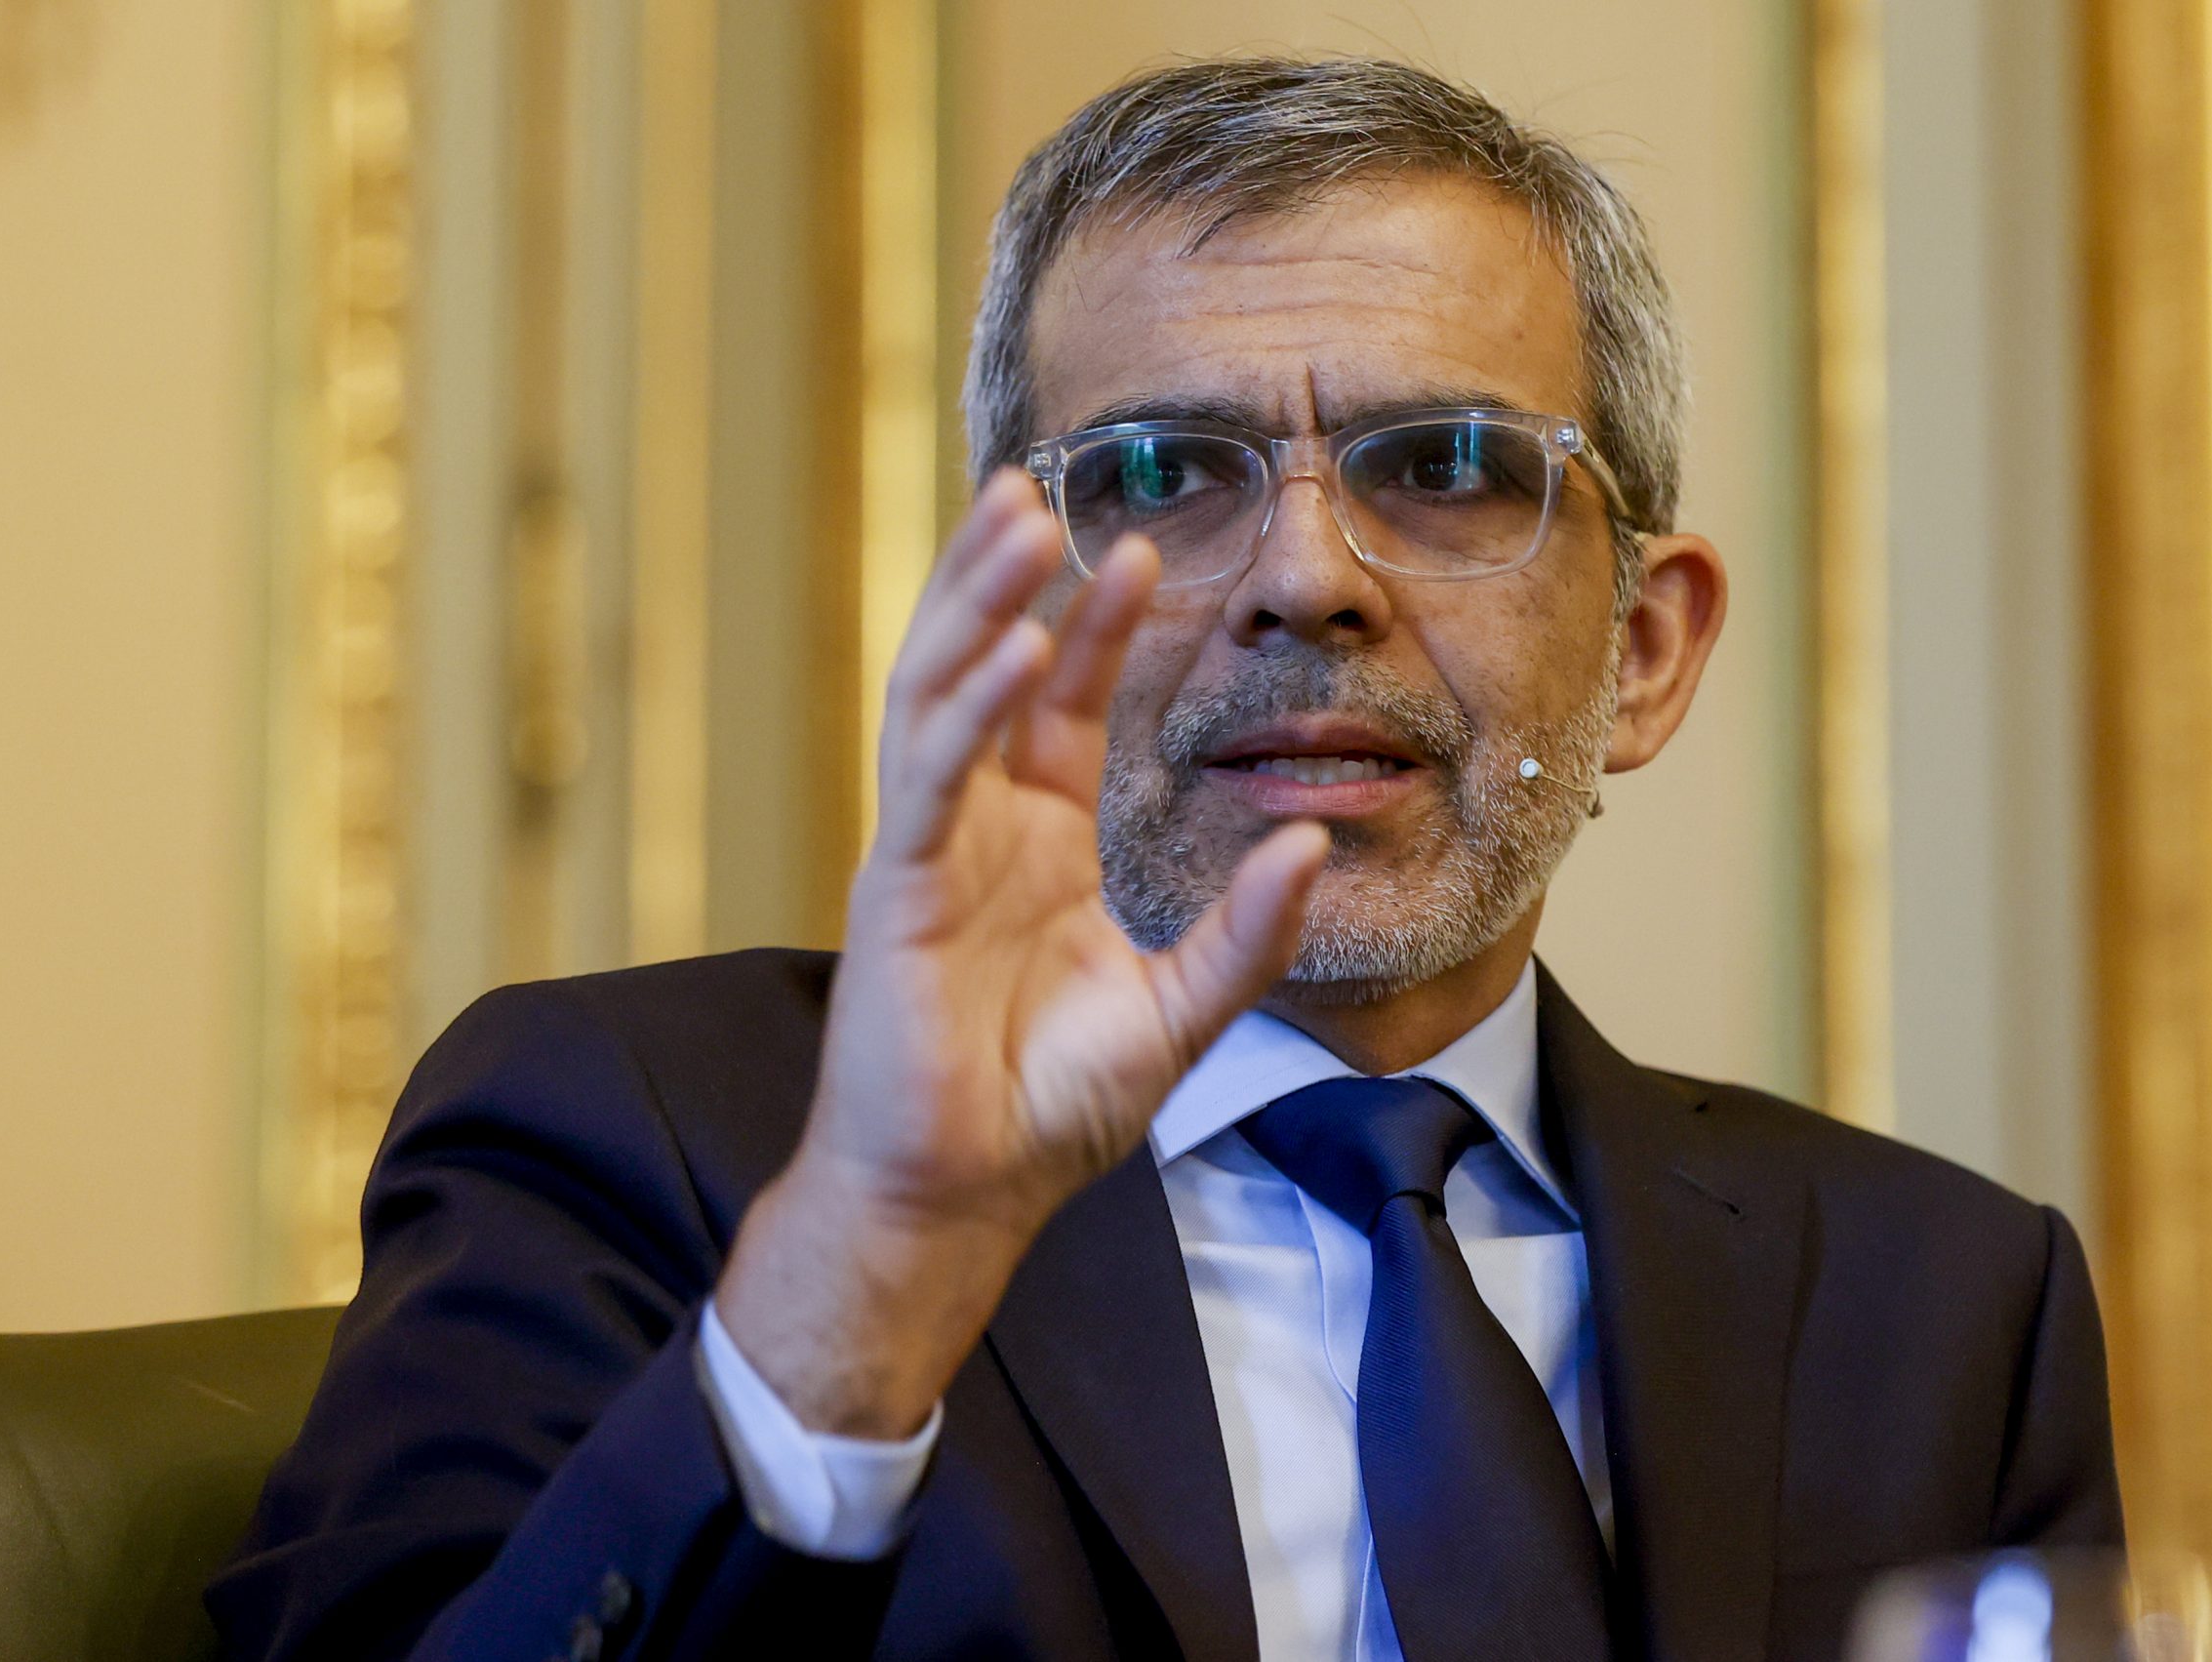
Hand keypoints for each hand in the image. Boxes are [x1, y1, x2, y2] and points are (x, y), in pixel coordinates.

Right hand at [718, 471, 1326, 1436]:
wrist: (966, 1192)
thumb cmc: (1052, 1104)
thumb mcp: (1180, 1011)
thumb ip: (1243, 932)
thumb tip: (1312, 845)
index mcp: (1044, 839)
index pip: (1067, 703)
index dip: (1098, 626)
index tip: (1143, 548)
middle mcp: (982, 824)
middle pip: (989, 666)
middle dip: (1013, 577)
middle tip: (1044, 487)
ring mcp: (932, 848)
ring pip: (941, 691)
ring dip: (975, 603)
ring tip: (1014, 518)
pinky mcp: (899, 889)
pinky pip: (933, 779)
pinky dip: (968, 708)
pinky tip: (1007, 648)